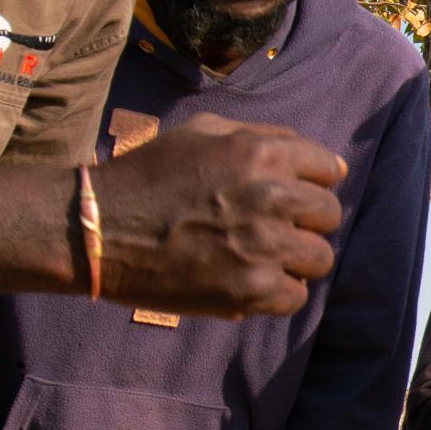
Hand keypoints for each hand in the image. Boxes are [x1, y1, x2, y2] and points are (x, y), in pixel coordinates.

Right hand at [94, 115, 345, 314]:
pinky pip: (296, 297)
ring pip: (319, 258)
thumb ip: (267, 138)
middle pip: (328, 215)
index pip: (329, 169)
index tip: (289, 194)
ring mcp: (263, 247)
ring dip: (294, 259)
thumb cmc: (148, 176)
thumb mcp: (203, 132)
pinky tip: (246, 279)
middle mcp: (271, 197)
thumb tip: (333, 163)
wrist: (97, 230)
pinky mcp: (250, 291)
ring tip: (257, 255)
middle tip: (269, 226)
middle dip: (304, 220)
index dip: (311, 182)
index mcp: (261, 153)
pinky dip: (276, 293)